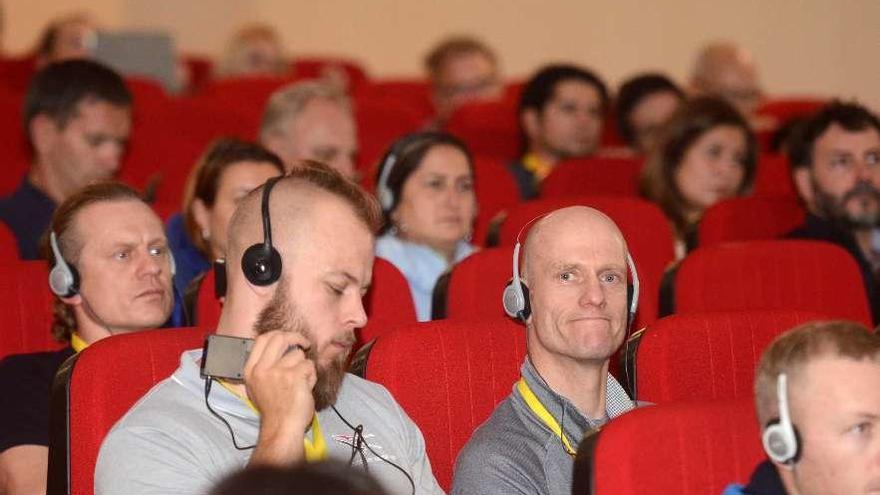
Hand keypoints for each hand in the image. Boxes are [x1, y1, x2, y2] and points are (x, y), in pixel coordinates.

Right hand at [244, 330, 315, 465]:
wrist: (281, 427)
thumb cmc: (273, 408)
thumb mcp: (258, 385)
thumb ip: (265, 365)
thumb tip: (279, 345)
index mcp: (251, 370)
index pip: (261, 339)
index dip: (278, 334)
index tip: (288, 338)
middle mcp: (262, 368)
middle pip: (280, 338)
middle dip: (296, 338)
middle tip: (304, 344)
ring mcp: (278, 372)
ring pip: (299, 354)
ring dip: (304, 366)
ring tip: (301, 381)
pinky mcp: (294, 376)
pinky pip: (309, 366)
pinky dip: (311, 376)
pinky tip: (306, 388)